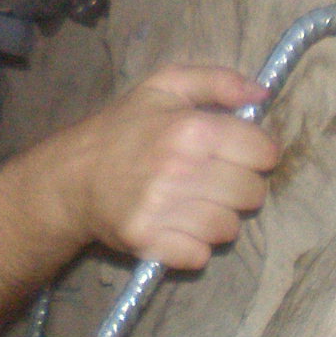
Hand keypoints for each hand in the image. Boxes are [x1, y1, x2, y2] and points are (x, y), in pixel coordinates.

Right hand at [60, 66, 278, 269]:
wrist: (71, 175)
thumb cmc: (123, 127)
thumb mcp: (164, 85)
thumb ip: (217, 80)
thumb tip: (263, 92)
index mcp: (191, 128)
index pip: (264, 152)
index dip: (256, 151)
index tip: (236, 153)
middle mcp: (181, 169)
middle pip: (253, 193)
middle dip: (239, 186)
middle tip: (213, 179)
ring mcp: (164, 210)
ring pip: (230, 228)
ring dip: (217, 218)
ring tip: (194, 202)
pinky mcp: (150, 242)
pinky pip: (200, 256)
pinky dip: (193, 245)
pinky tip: (176, 225)